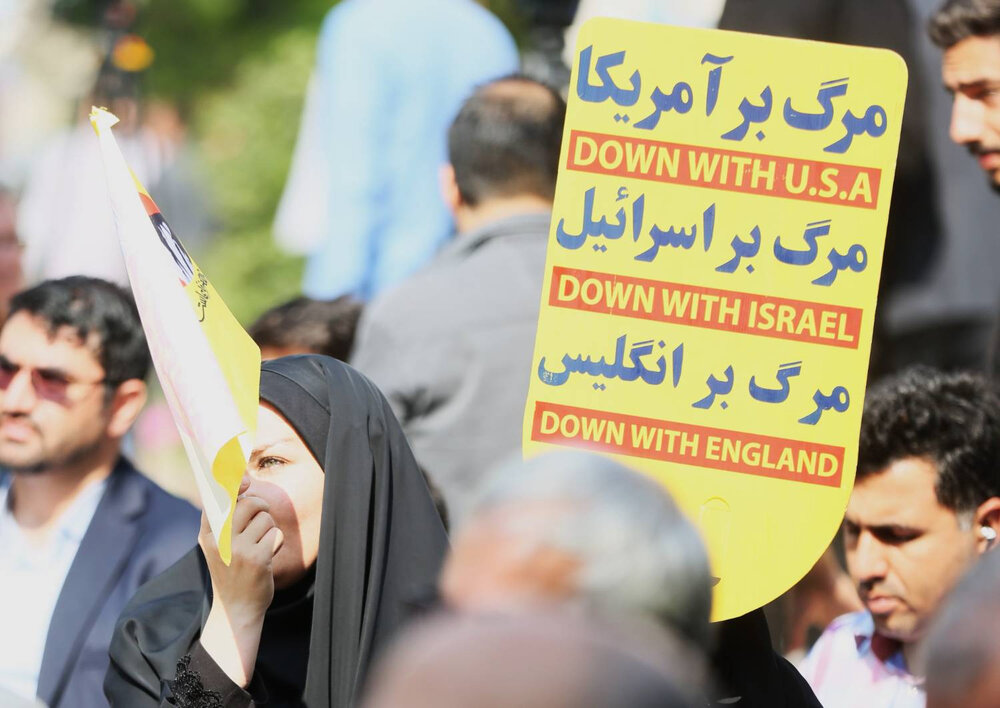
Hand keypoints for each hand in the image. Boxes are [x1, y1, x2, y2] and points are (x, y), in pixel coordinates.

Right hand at [198, 478, 283, 686]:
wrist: (235, 610)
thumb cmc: (231, 570)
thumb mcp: (219, 543)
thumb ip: (227, 514)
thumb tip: (244, 481)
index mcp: (207, 531)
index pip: (217, 496)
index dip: (230, 477)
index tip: (240, 467)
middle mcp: (218, 537)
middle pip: (249, 502)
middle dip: (260, 508)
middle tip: (258, 524)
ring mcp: (237, 549)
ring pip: (265, 517)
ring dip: (268, 530)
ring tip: (258, 548)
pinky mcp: (256, 558)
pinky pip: (275, 534)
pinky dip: (275, 544)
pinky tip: (265, 559)